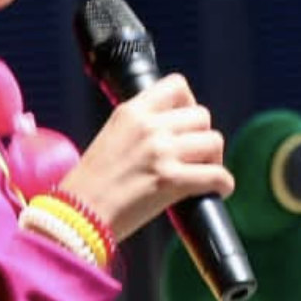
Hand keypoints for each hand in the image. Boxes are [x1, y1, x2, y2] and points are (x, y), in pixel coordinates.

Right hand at [57, 74, 234, 240]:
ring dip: (215, 159)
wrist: (77, 215)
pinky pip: (217, 175)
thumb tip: (175, 132)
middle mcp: (148, 126)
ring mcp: (161, 151)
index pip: (177, 85)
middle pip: (202, 115)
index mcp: (132, 111)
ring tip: (204, 173)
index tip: (187, 124)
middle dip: (204, 136)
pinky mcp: (171, 180)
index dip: (190, 104)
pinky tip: (217, 190)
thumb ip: (142, 128)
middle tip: (196, 156)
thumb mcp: (112, 136)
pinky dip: (223, 184)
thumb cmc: (92, 184)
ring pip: (214, 141)